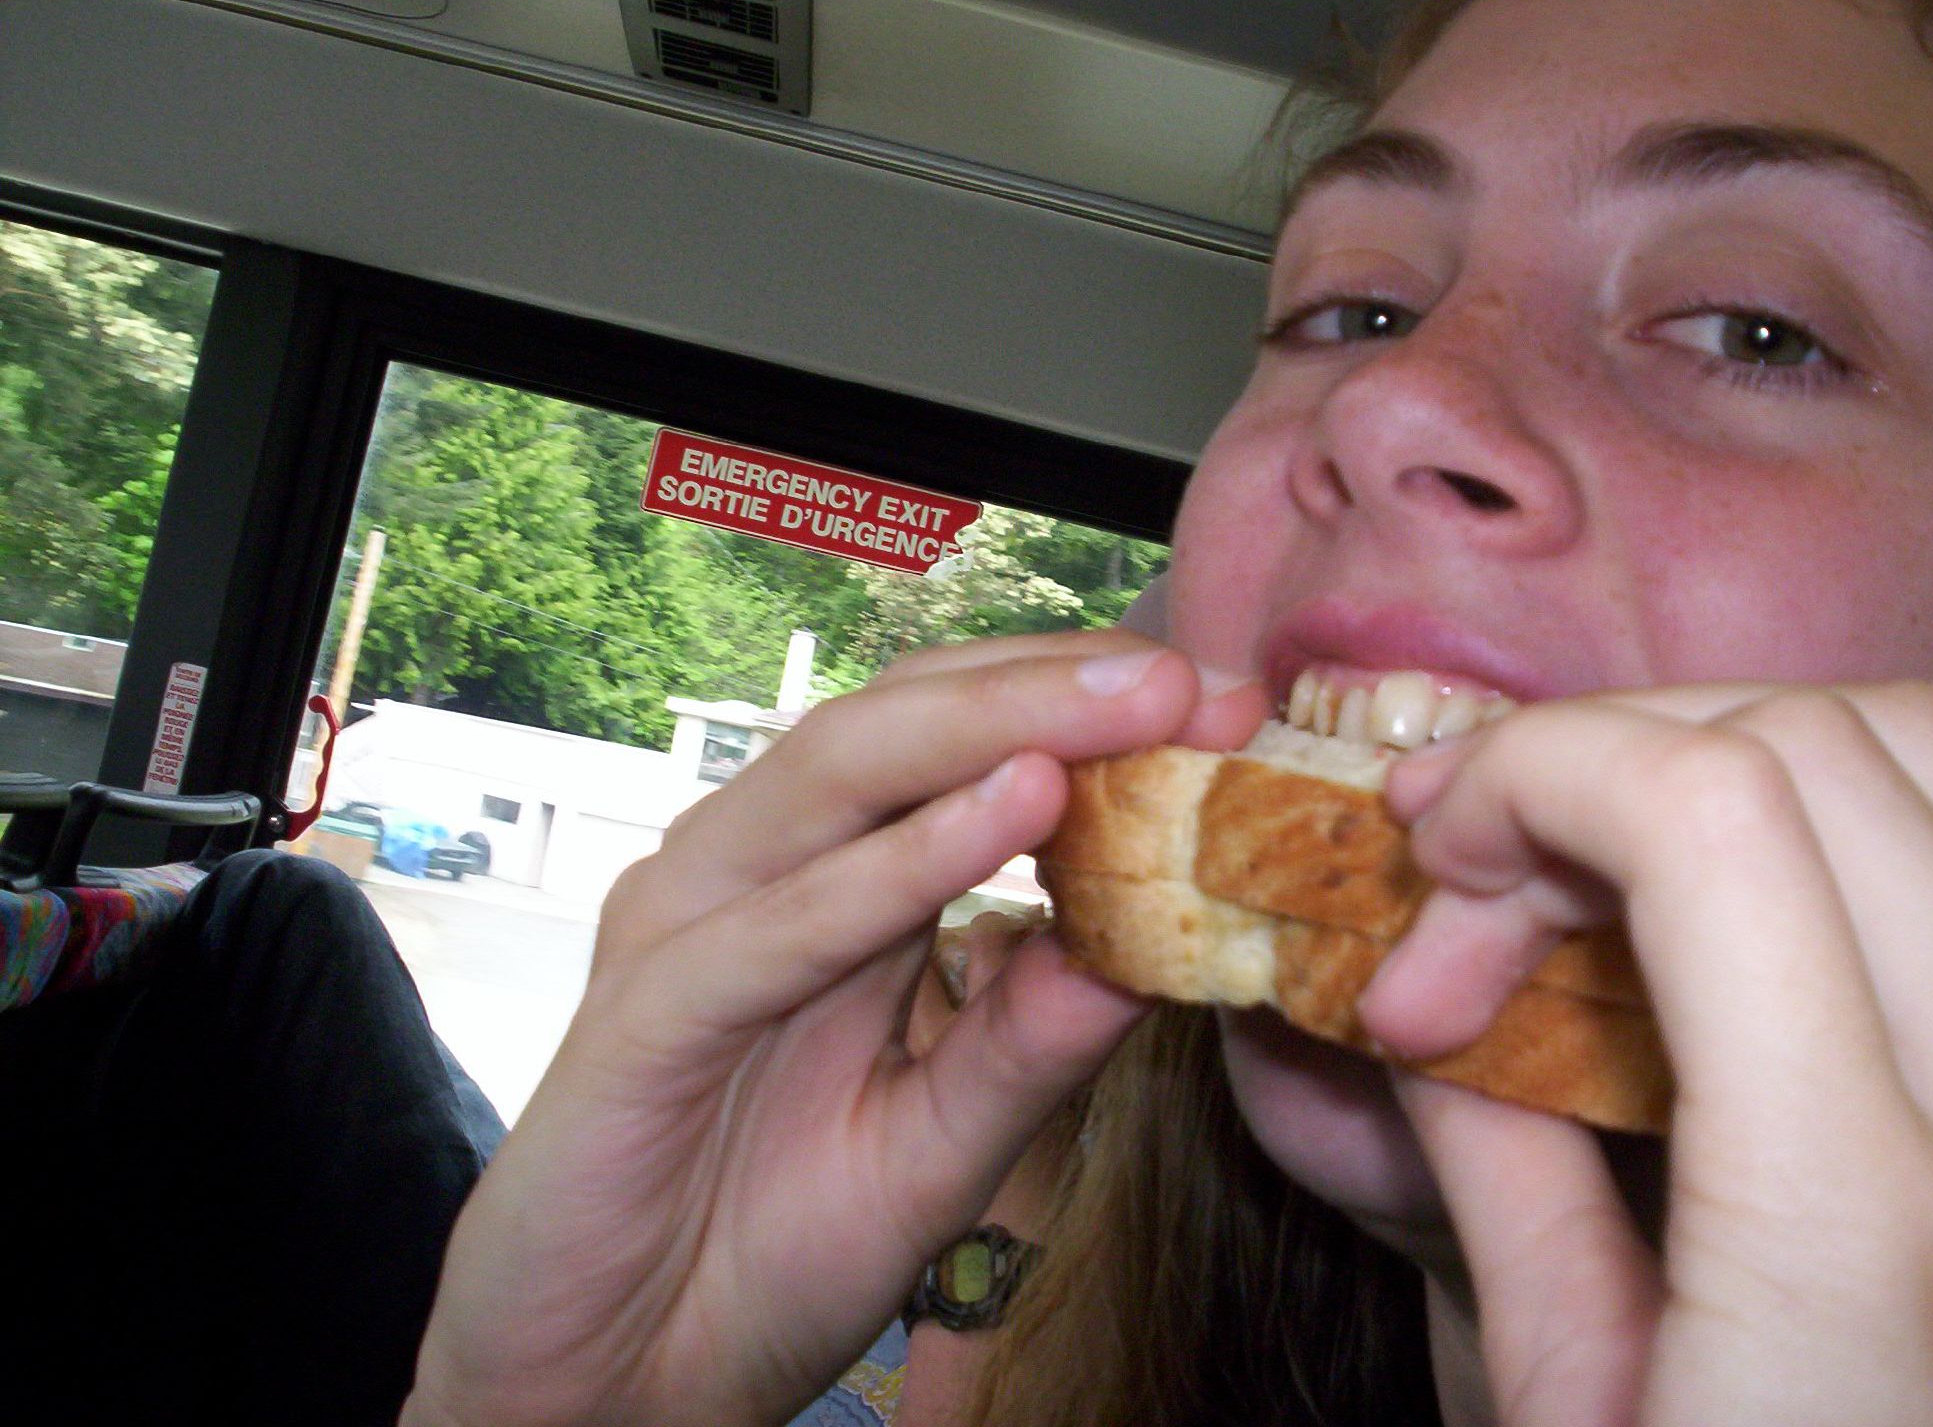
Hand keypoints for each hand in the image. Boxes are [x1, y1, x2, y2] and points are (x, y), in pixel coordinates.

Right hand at [402, 631, 1263, 1426]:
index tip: (1223, 707)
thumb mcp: (940, 1145)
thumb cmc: (762, 1254)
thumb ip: (1028, 1044)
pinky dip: (895, 867)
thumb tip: (1151, 947)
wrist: (610, 1389)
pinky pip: (777, 924)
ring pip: (836, 780)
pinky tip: (1011, 814)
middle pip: (899, 724)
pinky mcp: (642, 1015)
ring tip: (1127, 707)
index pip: (952, 748)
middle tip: (1188, 677)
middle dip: (1050, 686)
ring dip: (989, 729)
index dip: (1081, 712)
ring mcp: (688, 931)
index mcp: (823, 893)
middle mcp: (751, 878)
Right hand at [1361, 682, 1932, 1426]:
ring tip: (1607, 876)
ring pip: (1930, 755)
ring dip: (1726, 763)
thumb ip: (1498, 1175)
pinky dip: (1852, 819)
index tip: (1426, 869)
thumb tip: (1423, 998)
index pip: (1712, 814)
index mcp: (1863, 1226)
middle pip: (1812, 745)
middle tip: (1477, 894)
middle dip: (1597, 764)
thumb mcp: (1570, 1422)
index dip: (1530, 774)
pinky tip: (1748, 919)